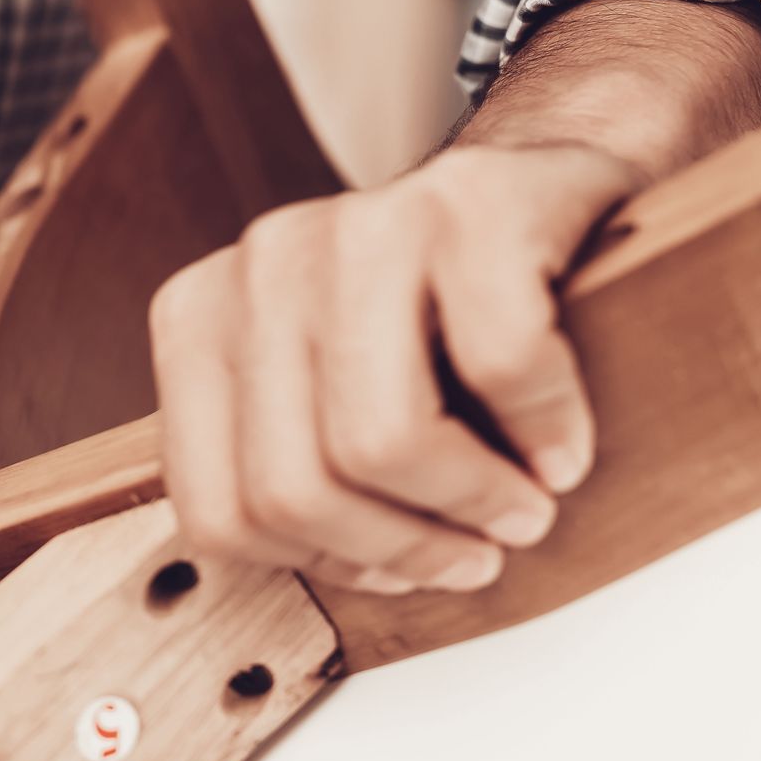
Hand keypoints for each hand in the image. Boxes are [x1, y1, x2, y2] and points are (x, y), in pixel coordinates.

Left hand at [149, 143, 639, 595]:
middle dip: (402, 549)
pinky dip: (548, 429)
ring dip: (474, 503)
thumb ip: (290, 468)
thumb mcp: (325, 391)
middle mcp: (263, 263)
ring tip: (522, 509)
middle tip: (476, 554)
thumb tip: (334, 573)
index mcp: (199, 319)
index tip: (392, 567)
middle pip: (293, 490)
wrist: (537, 187)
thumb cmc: (436, 318)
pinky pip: (502, 365)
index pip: (218, 512)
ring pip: (380, 441)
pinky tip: (560, 447)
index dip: (317, 565)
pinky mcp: (469, 205)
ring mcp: (360, 225)